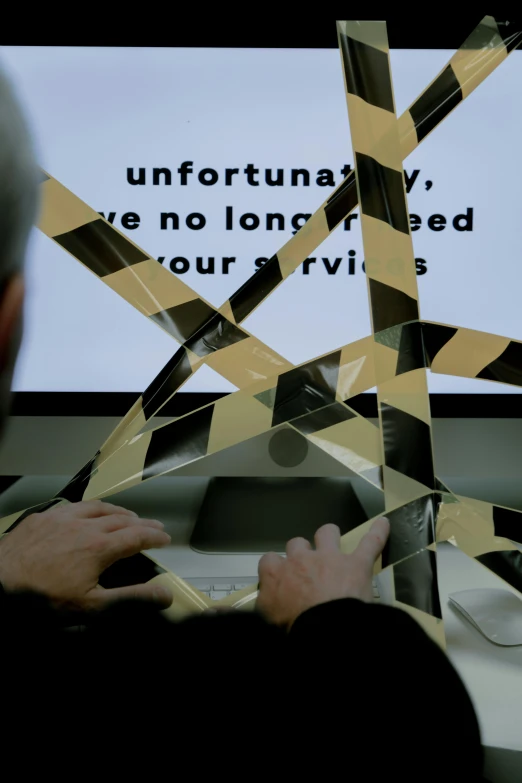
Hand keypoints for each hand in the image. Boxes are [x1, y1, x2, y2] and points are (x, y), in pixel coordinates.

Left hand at [0, 500, 172, 610]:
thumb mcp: (92, 607)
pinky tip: (88, 513)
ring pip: (98, 508)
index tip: (165, 538)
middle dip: (142, 523)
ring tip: (128, 516)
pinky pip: (74, 506)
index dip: (155, 537)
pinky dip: (90, 508)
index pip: (137, 537)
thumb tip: (164, 594)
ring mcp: (62, 518)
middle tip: (154, 526)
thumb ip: (131, 598)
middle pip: (122, 519)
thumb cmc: (43, 600)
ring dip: (118, 511)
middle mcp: (85, 526)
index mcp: (100, 547)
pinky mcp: (43, 517)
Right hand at [257, 517, 389, 627]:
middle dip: (302, 553)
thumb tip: (240, 610)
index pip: (269, 561)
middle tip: (307, 570)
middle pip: (297, 544)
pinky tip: (384, 525)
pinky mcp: (356, 565)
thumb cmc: (293, 629)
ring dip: (329, 537)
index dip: (276, 568)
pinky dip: (378, 533)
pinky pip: (370, 542)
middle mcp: (301, 560)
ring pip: (327, 533)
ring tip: (332, 543)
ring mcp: (330, 558)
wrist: (323, 633)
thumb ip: (260, 609)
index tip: (280, 579)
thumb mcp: (266, 621)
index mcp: (276, 575)